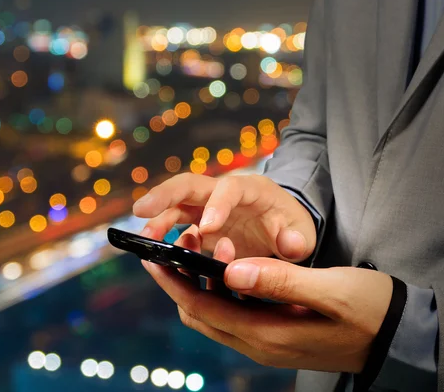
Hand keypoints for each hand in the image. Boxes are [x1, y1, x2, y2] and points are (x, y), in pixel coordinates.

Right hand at [133, 173, 316, 261]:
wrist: (282, 228)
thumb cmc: (291, 227)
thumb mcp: (302, 234)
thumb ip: (297, 240)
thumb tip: (289, 246)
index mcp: (251, 189)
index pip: (229, 190)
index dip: (217, 206)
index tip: (206, 229)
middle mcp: (223, 194)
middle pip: (189, 186)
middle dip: (165, 195)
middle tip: (141, 209)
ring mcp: (208, 209)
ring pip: (177, 207)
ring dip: (158, 220)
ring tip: (144, 239)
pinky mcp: (199, 226)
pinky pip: (179, 229)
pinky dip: (168, 241)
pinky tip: (162, 256)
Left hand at [142, 244, 392, 372]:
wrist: (397, 338)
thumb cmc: (370, 311)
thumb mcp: (331, 290)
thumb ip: (280, 280)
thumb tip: (232, 269)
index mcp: (268, 334)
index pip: (204, 308)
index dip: (175, 283)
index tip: (152, 257)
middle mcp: (260, 344)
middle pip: (201, 316)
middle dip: (177, 285)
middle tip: (164, 251)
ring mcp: (266, 344)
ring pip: (214, 318)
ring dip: (196, 289)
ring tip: (189, 255)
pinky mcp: (274, 337)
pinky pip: (232, 317)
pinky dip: (217, 294)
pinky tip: (221, 271)